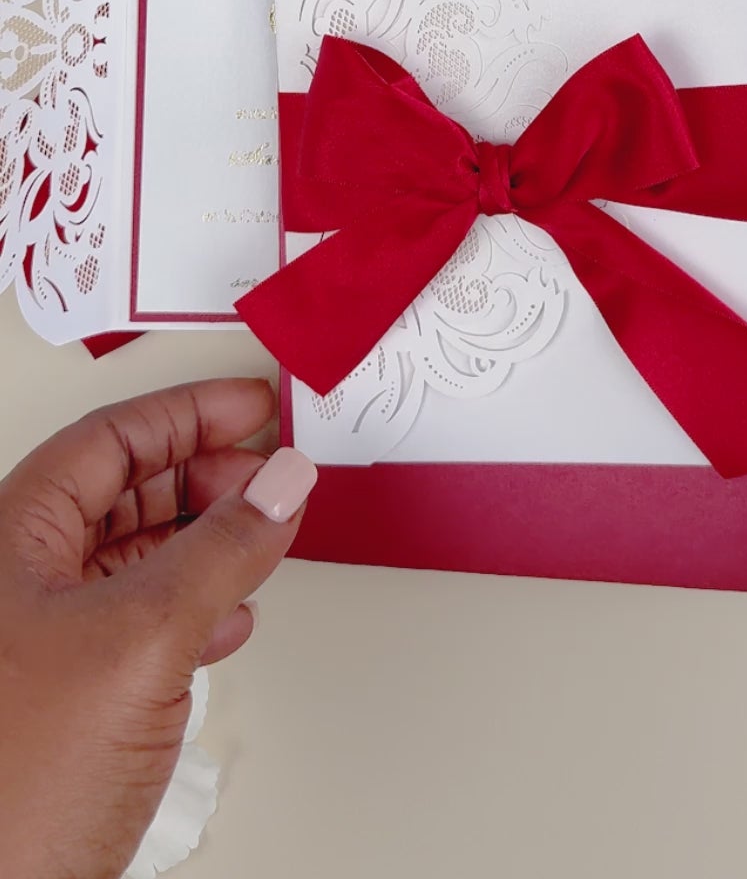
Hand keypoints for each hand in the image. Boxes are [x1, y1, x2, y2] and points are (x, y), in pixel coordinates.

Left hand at [0, 379, 316, 878]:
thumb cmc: (18, 784)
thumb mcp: (141, 639)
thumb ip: (221, 549)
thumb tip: (280, 480)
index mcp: (12, 540)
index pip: (109, 440)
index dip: (187, 412)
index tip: (254, 402)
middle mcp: (20, 582)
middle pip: (123, 490)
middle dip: (204, 471)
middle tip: (269, 464)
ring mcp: (42, 643)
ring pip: (137, 556)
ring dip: (208, 538)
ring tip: (266, 528)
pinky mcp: (70, 700)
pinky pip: (141, 619)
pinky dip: (197, 602)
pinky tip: (231, 614)